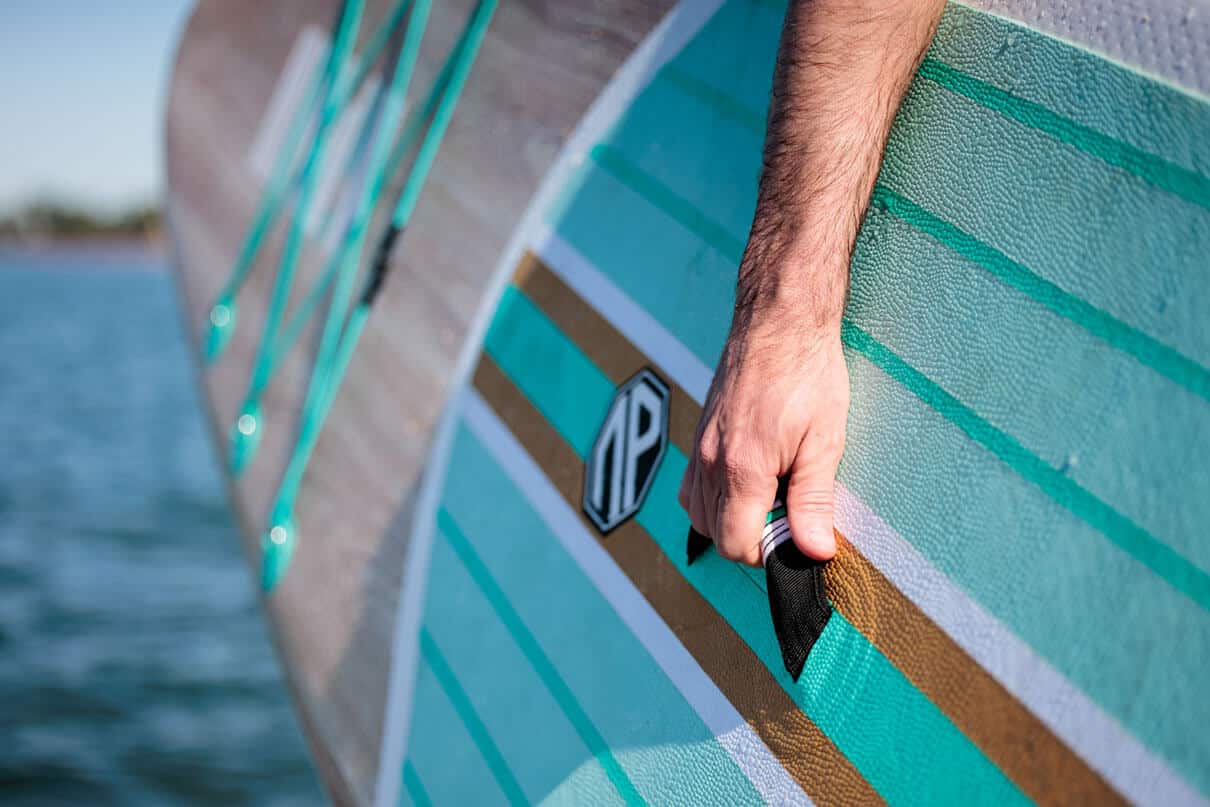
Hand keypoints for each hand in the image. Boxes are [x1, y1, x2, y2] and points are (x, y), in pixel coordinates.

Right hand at [678, 289, 848, 565]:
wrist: (778, 321)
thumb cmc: (805, 372)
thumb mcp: (825, 441)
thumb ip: (813, 501)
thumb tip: (813, 550)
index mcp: (743, 468)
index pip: (737, 544)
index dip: (768, 553)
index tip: (796, 537)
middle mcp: (710, 460)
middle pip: (716, 534)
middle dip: (752, 538)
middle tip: (790, 515)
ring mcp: (699, 447)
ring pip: (698, 513)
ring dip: (731, 520)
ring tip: (771, 498)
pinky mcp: (698, 435)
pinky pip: (691, 487)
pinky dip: (713, 499)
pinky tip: (745, 484)